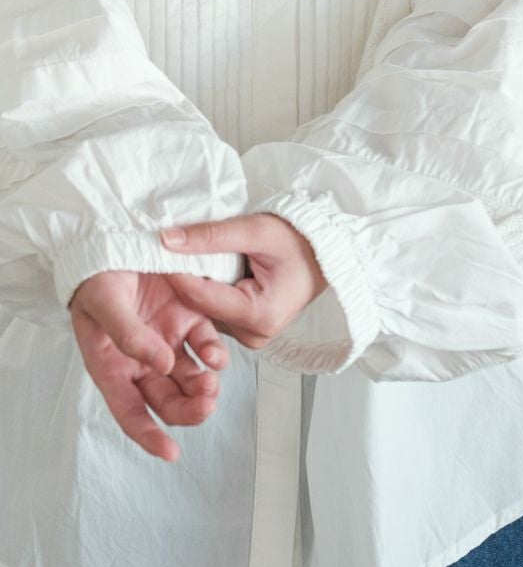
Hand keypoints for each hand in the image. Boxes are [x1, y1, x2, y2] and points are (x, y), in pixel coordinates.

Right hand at [69, 270, 231, 462]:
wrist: (116, 236)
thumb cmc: (97, 275)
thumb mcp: (104, 303)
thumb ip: (129, 336)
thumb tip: (160, 366)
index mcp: (113, 364)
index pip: (130, 411)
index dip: (148, 435)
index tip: (170, 452)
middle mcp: (142, 359)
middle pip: (168, 399)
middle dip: (188, 410)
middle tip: (205, 405)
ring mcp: (167, 339)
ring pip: (190, 377)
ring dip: (204, 387)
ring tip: (211, 384)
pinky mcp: (189, 317)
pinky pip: (206, 343)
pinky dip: (214, 354)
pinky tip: (217, 356)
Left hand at [160, 212, 328, 349]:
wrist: (323, 255)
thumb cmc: (299, 242)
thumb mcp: (256, 231)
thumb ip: (211, 236)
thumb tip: (168, 239)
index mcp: (258, 315)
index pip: (200, 296)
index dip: (174, 272)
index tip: (155, 249)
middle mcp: (254, 334)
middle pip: (199, 307)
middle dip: (182, 279)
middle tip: (163, 251)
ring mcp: (249, 335)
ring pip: (203, 311)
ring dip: (193, 285)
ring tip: (182, 258)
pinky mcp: (245, 329)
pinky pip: (215, 311)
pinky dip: (206, 290)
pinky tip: (203, 270)